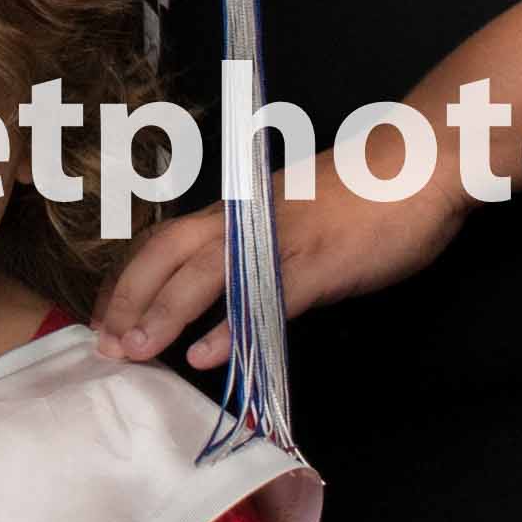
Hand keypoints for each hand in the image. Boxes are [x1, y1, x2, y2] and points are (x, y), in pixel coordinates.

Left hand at [91, 156, 468, 362]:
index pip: (164, 242)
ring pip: (203, 276)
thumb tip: (230, 294)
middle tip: (102, 345)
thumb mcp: (294, 220)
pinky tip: (206, 357)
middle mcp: (246, 222)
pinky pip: (264, 301)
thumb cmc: (363, 194)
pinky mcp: (317, 264)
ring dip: (162, 315)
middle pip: (165, 254)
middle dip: (126, 300)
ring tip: (133, 352)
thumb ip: (258, 253)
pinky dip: (231, 330)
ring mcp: (279, 242)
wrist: (420, 164)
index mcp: (238, 213)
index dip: (126, 281)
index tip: (101, 316)